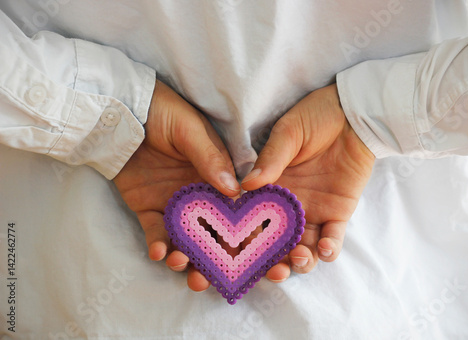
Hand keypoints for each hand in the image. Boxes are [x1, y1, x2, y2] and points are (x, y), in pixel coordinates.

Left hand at [113, 80, 240, 290]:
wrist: (120, 111)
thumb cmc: (163, 112)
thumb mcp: (190, 130)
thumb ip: (211, 158)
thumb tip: (235, 191)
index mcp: (218, 175)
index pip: (238, 208)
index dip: (248, 231)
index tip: (253, 253)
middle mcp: (200, 194)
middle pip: (215, 232)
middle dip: (217, 257)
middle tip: (214, 275)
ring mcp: (174, 204)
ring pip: (187, 239)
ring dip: (187, 257)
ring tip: (182, 265)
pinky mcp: (148, 208)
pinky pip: (156, 232)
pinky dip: (158, 246)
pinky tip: (159, 252)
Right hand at [241, 84, 374, 280]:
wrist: (353, 112)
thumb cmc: (315, 116)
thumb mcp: (288, 133)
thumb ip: (270, 159)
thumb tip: (245, 185)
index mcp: (268, 186)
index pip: (251, 218)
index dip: (244, 239)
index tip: (240, 256)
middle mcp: (287, 204)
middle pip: (275, 242)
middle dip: (273, 262)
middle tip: (275, 272)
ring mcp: (312, 211)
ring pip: (302, 247)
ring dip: (300, 261)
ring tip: (300, 259)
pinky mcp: (338, 212)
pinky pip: (333, 238)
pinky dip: (328, 249)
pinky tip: (325, 249)